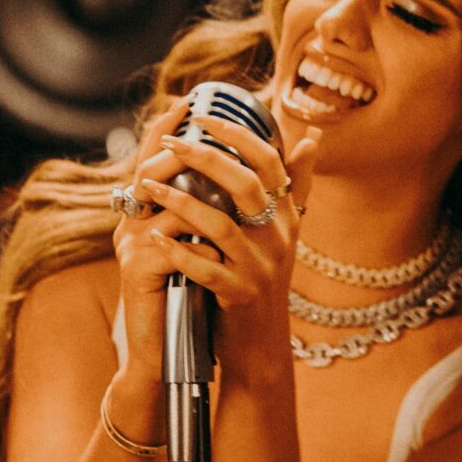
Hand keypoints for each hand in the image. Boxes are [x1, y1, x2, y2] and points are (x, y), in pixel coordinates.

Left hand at [111, 97, 319, 390]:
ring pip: (222, 225)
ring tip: (148, 187)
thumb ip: (294, 186)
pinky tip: (153, 239)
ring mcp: (261, 268)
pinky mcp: (240, 296)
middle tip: (171, 143)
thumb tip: (313, 138)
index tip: (202, 116)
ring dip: (181, 202)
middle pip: (246, 185)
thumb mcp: (282, 233)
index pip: (270, 161)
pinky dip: (179, 252)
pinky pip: (207, 269)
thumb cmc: (262, 281)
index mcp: (286, 217)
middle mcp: (279, 238)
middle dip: (205, 158)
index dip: (238, 135)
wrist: (260, 345)